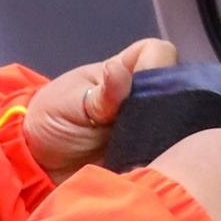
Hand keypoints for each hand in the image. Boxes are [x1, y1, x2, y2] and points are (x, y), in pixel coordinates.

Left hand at [22, 35, 179, 180]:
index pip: (160, 53)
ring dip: (167, 136)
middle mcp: (147, 97)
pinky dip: (164, 159)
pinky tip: (151, 164)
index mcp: (127, 72)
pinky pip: (172, 155)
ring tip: (147, 150)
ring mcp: (152, 128)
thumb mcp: (70, 103)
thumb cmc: (52, 121)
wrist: (38, 167)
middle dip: (168, 107)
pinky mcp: (153, 157)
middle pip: (180, 89)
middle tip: (146, 128)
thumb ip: (101, 92)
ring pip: (181, 123)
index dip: (157, 65)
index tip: (142, 90)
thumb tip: (118, 70)